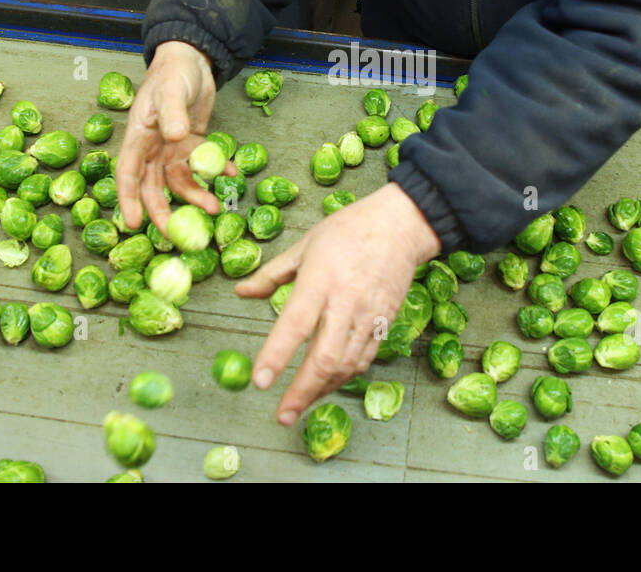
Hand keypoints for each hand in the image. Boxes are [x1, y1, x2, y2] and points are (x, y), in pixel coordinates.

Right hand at [114, 41, 235, 231]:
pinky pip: (202, 166)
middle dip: (164, 212)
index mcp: (139, 136)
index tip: (133, 224)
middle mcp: (153, 147)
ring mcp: (172, 147)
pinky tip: (232, 175)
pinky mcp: (192, 144)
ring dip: (195, 196)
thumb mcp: (172, 90)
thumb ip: (172, 113)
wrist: (191, 59)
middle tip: (180, 234)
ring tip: (215, 206)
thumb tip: (175, 137)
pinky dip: (216, 173)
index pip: (129, 174)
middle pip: (153, 187)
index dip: (129, 200)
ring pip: (179, 181)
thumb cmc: (173, 72)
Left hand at [234, 182, 441, 424]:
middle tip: (282, 415)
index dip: (277, 355)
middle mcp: (345, 303)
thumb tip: (241, 293)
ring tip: (300, 406)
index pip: (295, 324)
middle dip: (301, 392)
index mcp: (320, 281)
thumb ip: (272, 275)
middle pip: (324, 358)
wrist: (400, 226)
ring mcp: (368, 316)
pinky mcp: (384, 323)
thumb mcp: (305, 245)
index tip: (261, 381)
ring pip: (346, 365)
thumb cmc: (349, 231)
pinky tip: (327, 385)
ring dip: (321, 391)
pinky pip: (364, 359)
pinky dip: (344, 377)